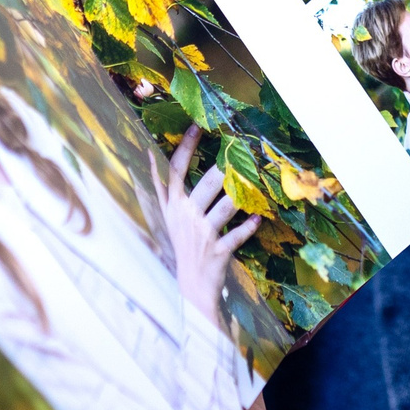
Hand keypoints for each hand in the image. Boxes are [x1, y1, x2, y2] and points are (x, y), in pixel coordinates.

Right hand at [153, 127, 258, 328]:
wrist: (191, 284)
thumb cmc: (183, 242)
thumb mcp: (168, 215)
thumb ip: (161, 186)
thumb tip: (151, 155)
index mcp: (174, 205)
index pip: (176, 171)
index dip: (185, 147)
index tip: (197, 126)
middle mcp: (186, 216)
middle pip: (206, 185)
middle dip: (224, 168)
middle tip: (241, 150)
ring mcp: (202, 234)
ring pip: (224, 208)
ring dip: (241, 195)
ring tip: (256, 181)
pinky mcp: (218, 251)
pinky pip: (236, 236)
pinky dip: (248, 227)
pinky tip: (258, 217)